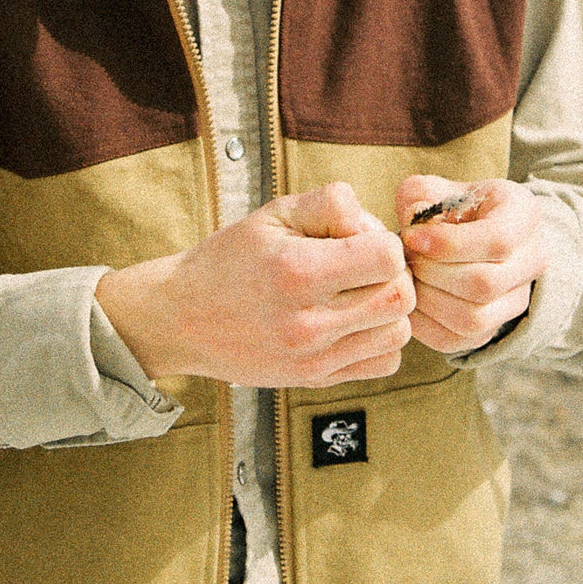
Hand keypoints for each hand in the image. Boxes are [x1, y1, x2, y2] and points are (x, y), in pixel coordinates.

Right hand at [96, 183, 414, 385]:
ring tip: (359, 293)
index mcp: (297, 272)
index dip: (383, 242)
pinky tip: (355, 322)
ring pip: (398, 332)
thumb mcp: (274, 214)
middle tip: (364, 266)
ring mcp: (313, 358)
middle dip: (393, 274)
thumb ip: (331, 204)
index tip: (359, 240)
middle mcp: (307, 322)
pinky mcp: (316, 379)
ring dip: (390, 308)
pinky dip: (381, 340)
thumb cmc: (231, 259)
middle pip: (399, 297)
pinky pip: (384, 363)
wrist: (183, 318)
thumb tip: (374, 225)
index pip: (387, 258)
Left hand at [397, 177, 548, 355]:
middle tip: (405, 258)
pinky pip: (457, 341)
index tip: (410, 237)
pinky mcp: (493, 329)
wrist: (472, 234)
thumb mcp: (438, 188)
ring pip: (473, 318)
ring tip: (408, 277)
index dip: (449, 244)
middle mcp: (533, 261)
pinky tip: (410, 300)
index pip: (497, 240)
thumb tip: (412, 221)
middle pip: (484, 284)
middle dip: (433, 272)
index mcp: (524, 216)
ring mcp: (517, 300)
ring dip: (428, 300)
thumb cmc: (451, 207)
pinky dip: (424, 324)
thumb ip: (420, 195)